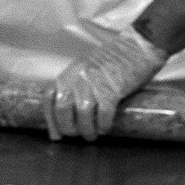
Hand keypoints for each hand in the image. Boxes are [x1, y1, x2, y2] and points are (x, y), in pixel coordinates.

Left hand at [46, 26, 167, 141]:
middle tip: (77, 135)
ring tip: (92, 135)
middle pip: (62, 109)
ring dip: (87, 130)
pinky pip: (103, 114)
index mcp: (68, 74)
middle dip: (68, 128)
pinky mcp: (112, 90)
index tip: (56, 135)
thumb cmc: (111, 61)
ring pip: (82, 114)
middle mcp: (76, 79)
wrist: (135, 48)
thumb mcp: (84, 70)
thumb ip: (75, 87)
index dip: (51, 120)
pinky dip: (103, 125)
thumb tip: (68, 113)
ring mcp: (94, 84)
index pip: (49, 99)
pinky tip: (105, 129)